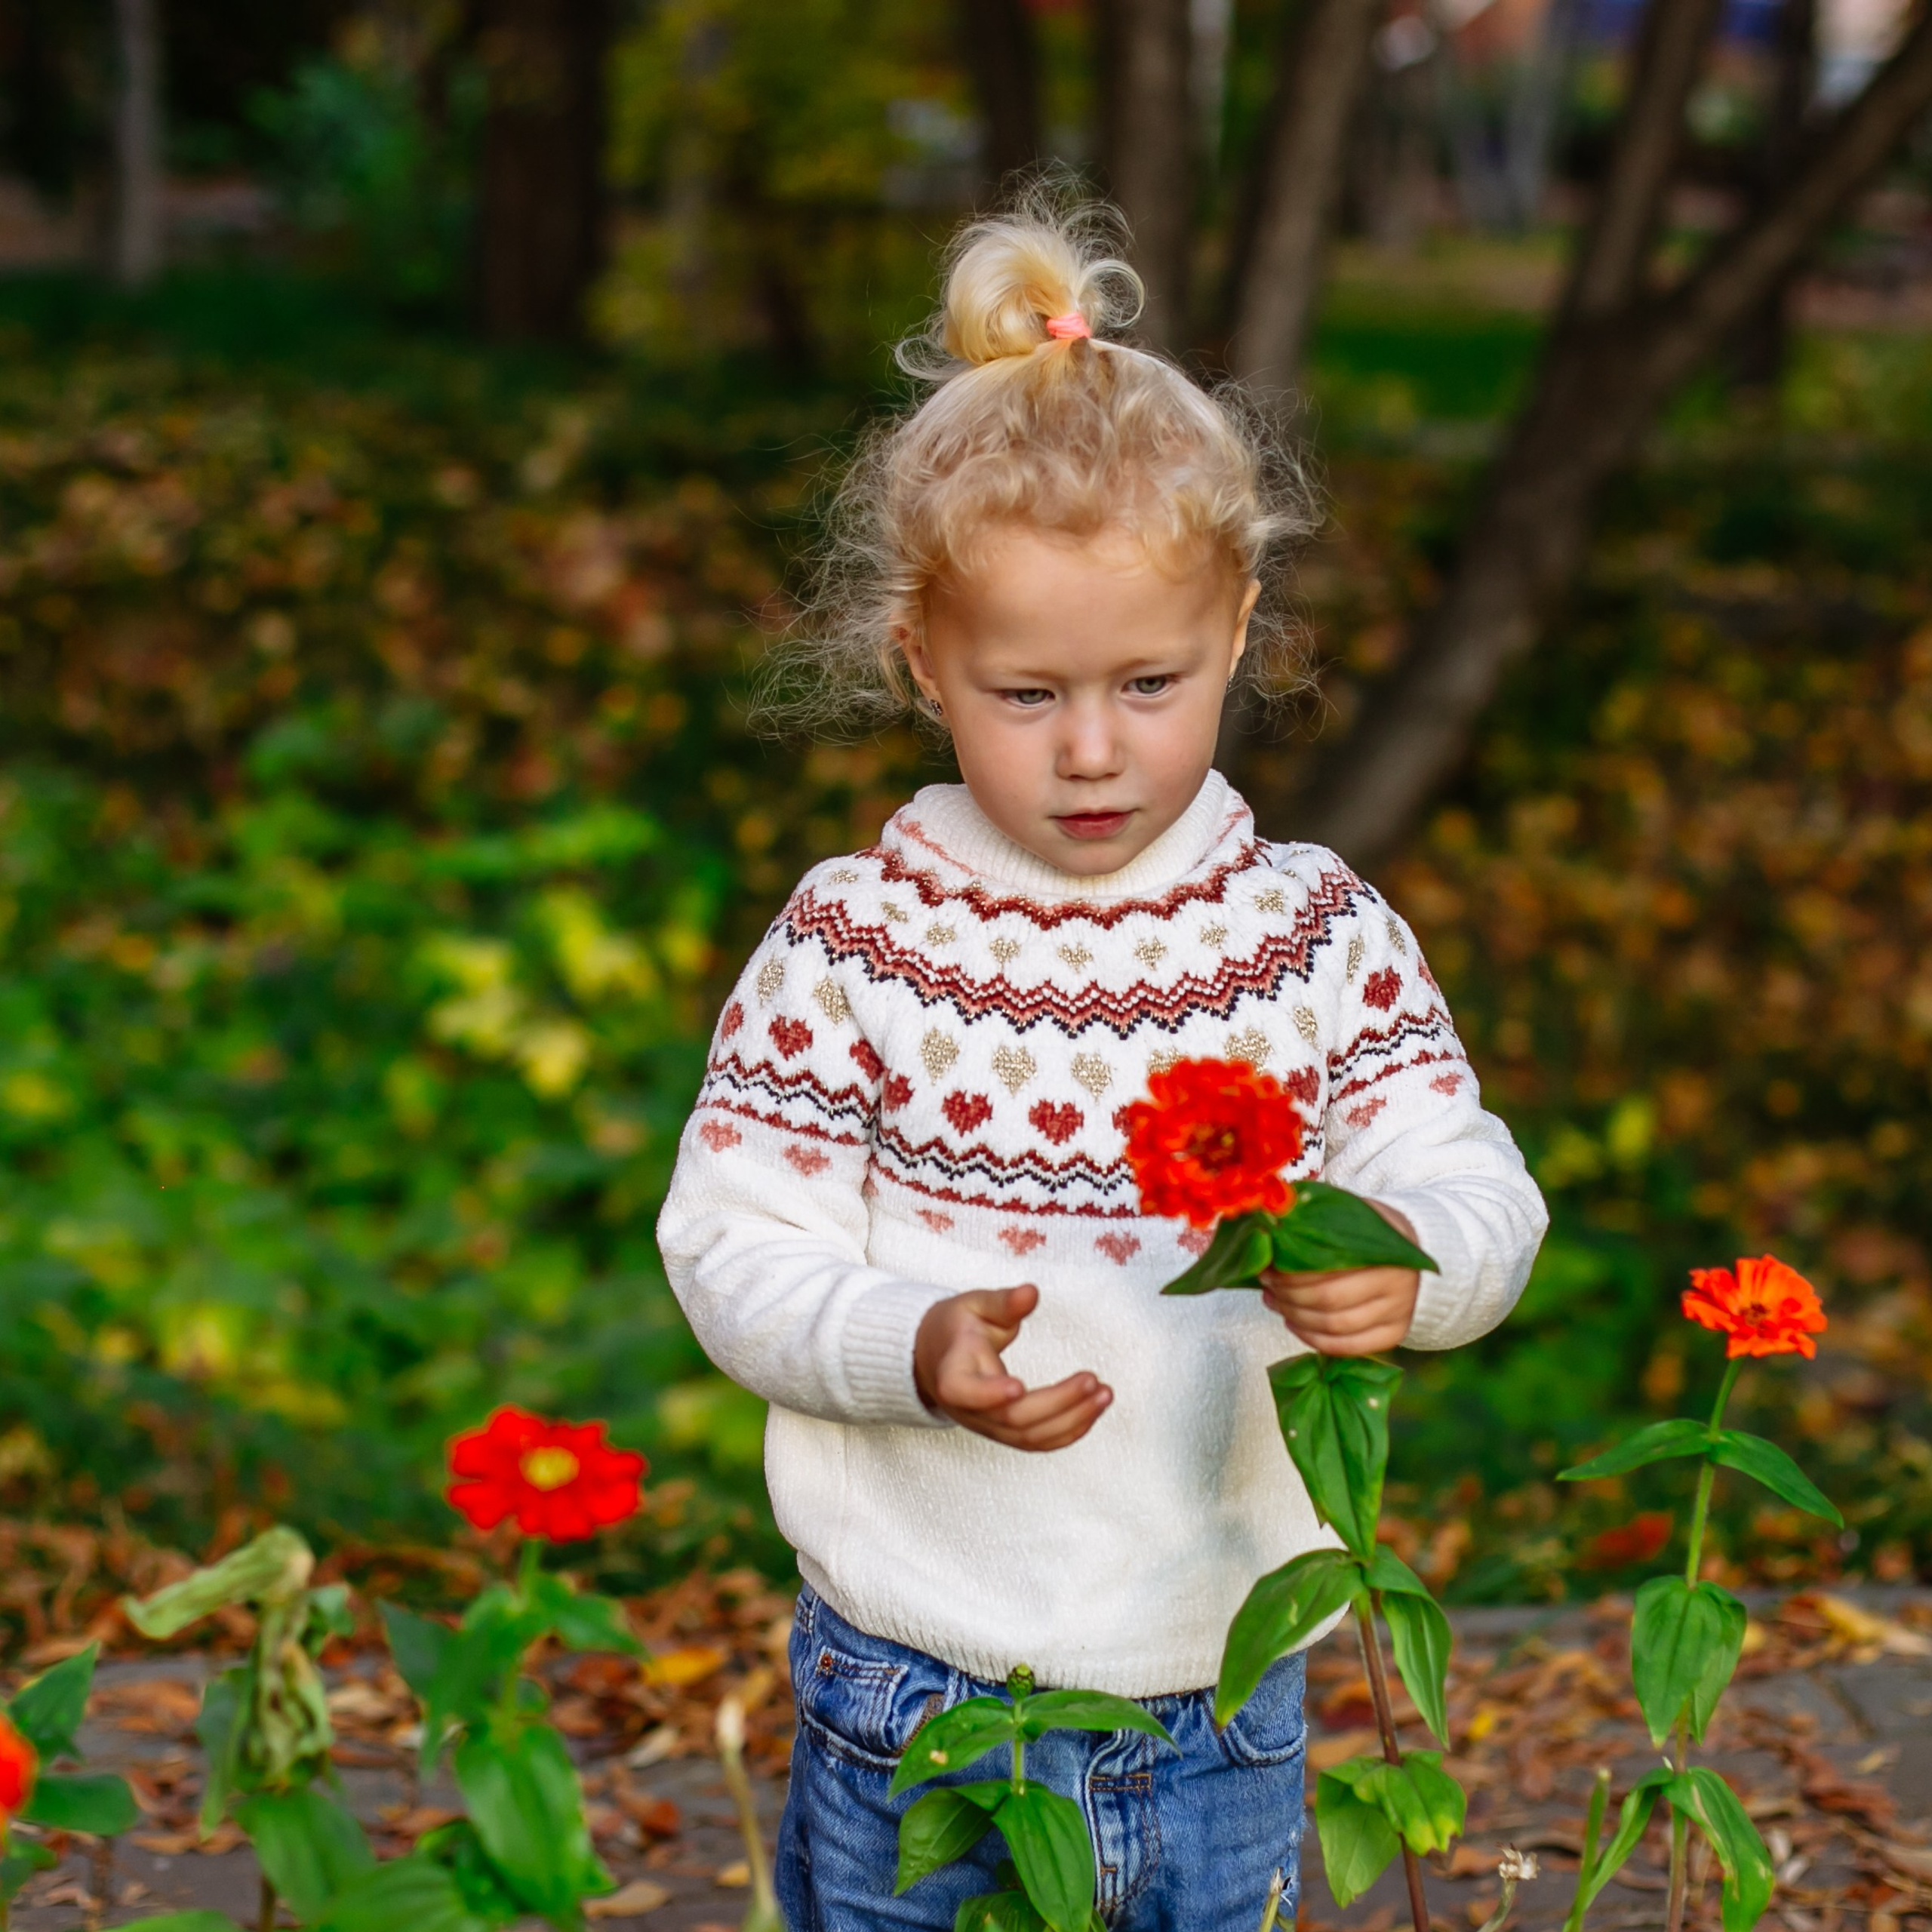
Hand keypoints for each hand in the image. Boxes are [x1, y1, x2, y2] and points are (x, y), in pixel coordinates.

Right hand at [914, 1284, 1112, 1450]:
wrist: (937, 1358)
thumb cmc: (956, 1327)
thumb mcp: (973, 1305)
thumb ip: (1003, 1303)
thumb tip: (1031, 1293)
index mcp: (953, 1374)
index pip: (966, 1392)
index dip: (990, 1394)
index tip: (1020, 1386)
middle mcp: (969, 1409)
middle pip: (1012, 1419)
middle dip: (1057, 1403)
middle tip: (1092, 1380)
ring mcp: (987, 1425)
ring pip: (1030, 1437)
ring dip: (1072, 1420)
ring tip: (1105, 1395)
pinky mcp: (1005, 1432)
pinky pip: (1038, 1441)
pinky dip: (1069, 1430)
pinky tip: (1094, 1410)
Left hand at [1259, 1200, 1421, 1354]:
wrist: (1424, 1247)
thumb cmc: (1379, 1228)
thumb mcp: (1357, 1211)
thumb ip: (1322, 1217)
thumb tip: (1276, 1222)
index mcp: (1384, 1252)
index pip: (1326, 1272)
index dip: (1290, 1274)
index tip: (1268, 1267)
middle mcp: (1395, 1286)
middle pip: (1328, 1302)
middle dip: (1289, 1296)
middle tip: (1268, 1286)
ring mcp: (1398, 1313)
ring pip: (1336, 1327)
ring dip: (1296, 1318)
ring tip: (1276, 1303)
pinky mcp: (1395, 1334)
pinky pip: (1350, 1347)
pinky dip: (1315, 1341)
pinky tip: (1294, 1325)